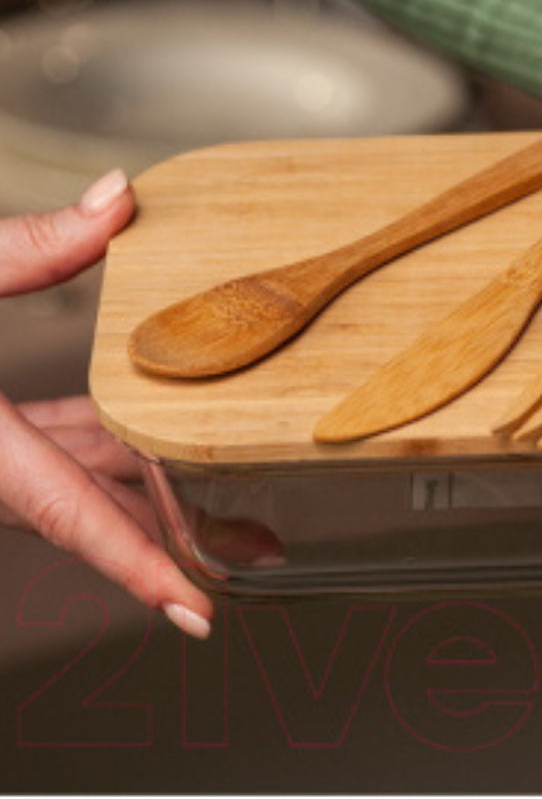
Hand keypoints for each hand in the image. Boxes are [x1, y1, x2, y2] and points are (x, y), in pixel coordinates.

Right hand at [0, 170, 213, 637]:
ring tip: (214, 501)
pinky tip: (132, 439)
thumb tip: (119, 197)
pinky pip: (41, 458)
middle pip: (86, 505)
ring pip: (68, 481)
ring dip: (137, 491)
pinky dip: (89, 454)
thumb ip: (27, 247)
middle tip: (248, 549)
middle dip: (167, 534)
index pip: (66, 510)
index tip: (192, 611)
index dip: (135, 565)